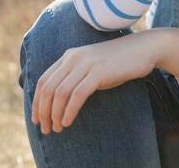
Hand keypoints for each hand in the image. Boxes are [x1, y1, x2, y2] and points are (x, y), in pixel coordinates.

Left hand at [31, 28, 178, 134]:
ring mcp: (86, 64)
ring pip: (60, 93)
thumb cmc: (117, 62)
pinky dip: (69, 111)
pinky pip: (77, 95)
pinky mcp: (99, 72)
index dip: (36, 102)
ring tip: (57, 128)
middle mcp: (74, 57)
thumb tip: (58, 101)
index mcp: (69, 56)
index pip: (43, 80)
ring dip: (55, 115)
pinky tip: (68, 122)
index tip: (37, 120)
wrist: (142, 49)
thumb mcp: (91, 67)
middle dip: (43, 112)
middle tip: (45, 129)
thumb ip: (75, 77)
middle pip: (48, 88)